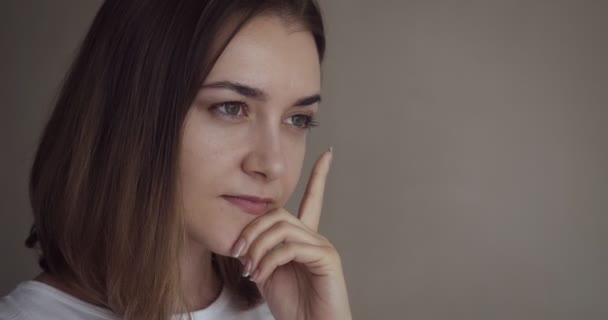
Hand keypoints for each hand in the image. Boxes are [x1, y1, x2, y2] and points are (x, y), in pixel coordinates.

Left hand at [231, 149, 351, 319]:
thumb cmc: (292, 306)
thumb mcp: (268, 273)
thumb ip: (261, 251)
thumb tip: (244, 238)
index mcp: (303, 238)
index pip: (312, 198)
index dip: (320, 175)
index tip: (328, 153)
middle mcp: (315, 237)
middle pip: (278, 214)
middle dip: (252, 231)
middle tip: (239, 255)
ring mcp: (322, 246)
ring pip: (281, 228)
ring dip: (257, 249)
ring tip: (250, 271)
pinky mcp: (326, 258)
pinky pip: (290, 247)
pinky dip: (269, 260)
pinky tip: (262, 276)